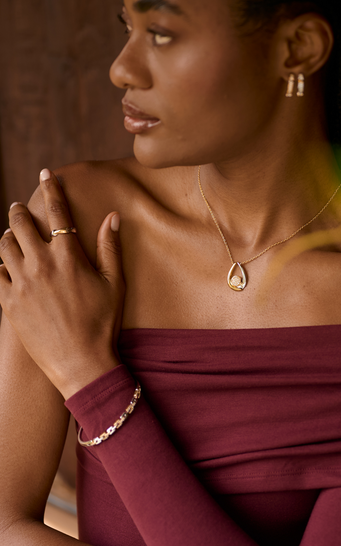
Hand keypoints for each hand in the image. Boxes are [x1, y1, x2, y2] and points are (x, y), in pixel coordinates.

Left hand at [0, 169, 124, 398]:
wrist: (80, 362)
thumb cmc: (103, 323)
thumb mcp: (115, 284)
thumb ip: (110, 247)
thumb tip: (113, 216)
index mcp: (68, 256)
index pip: (57, 212)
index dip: (51, 189)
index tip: (46, 174)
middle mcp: (40, 264)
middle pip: (21, 224)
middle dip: (19, 211)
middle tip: (19, 208)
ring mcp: (21, 283)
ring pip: (4, 246)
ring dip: (8, 235)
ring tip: (12, 235)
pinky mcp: (8, 302)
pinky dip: (2, 265)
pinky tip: (9, 267)